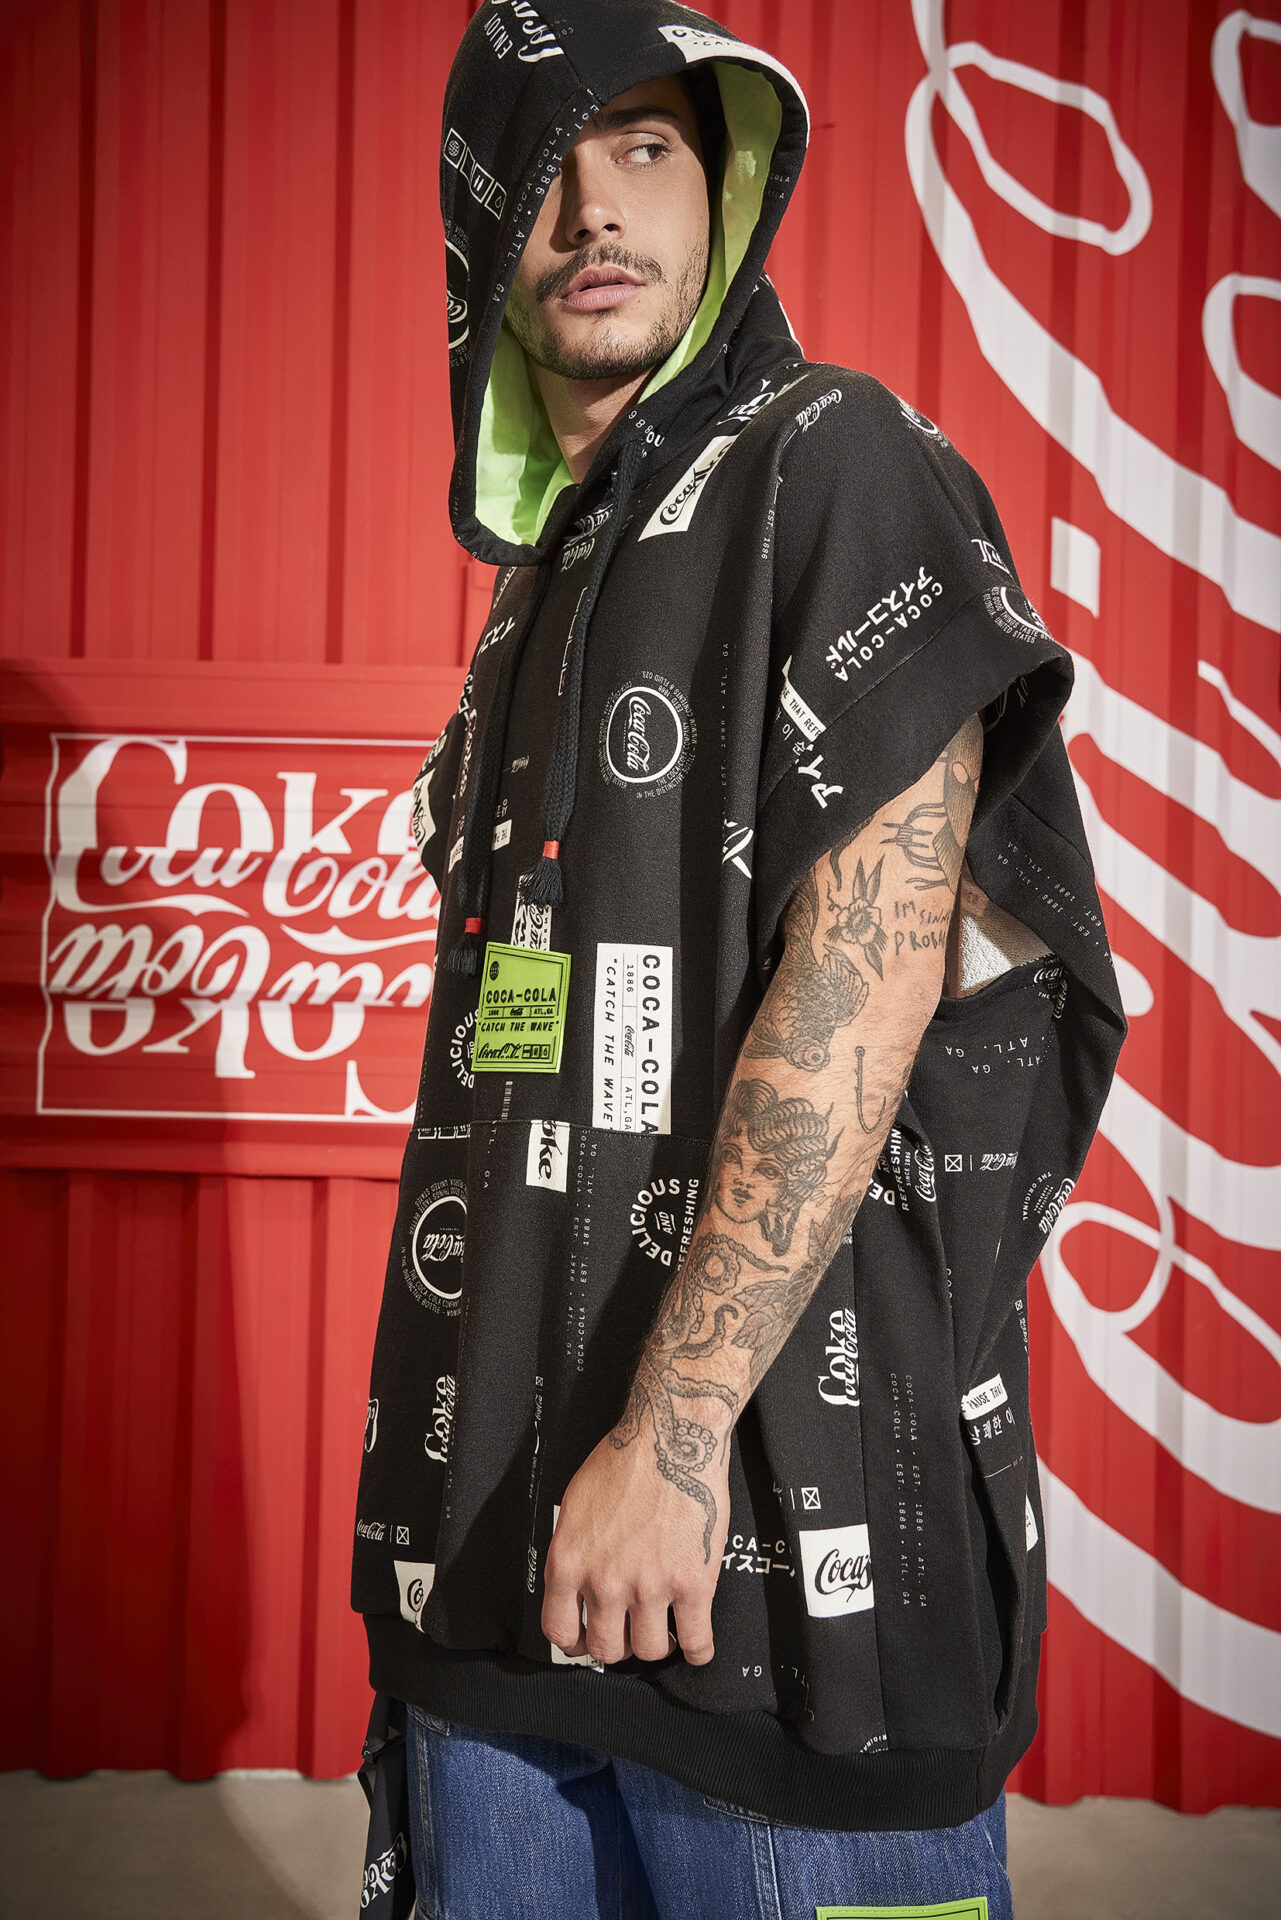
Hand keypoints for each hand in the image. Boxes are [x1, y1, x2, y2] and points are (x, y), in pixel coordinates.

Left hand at [541, 1427, 728, 1665]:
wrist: (672, 1437)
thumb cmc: (626, 1460)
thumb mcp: (576, 1505)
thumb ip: (575, 1550)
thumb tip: (577, 1580)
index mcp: (570, 1562)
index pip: (559, 1631)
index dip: (575, 1643)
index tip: (587, 1641)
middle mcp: (606, 1582)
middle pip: (607, 1650)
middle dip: (619, 1645)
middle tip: (630, 1631)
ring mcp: (650, 1587)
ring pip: (651, 1650)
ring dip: (658, 1645)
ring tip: (665, 1630)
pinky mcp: (693, 1584)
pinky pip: (697, 1641)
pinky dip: (698, 1650)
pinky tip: (697, 1643)